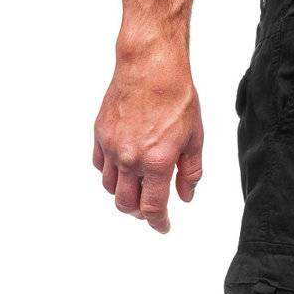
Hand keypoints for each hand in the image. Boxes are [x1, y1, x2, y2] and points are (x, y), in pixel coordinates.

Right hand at [94, 43, 203, 233]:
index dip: (158, 223)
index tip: (163, 227)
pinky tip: (122, 170)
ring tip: (137, 190)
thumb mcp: (195, 140)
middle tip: (150, 211)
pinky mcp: (100, 133)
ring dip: (122, 194)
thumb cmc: (176, 99)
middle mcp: (129, 158)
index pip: (152, 207)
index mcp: (156, 163)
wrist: (150, 66)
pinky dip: (109, 174)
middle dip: (139, 213)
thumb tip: (185, 196)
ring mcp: (111, 146)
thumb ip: (190, 173)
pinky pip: (98, 165)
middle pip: (125, 203)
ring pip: (109, 187)